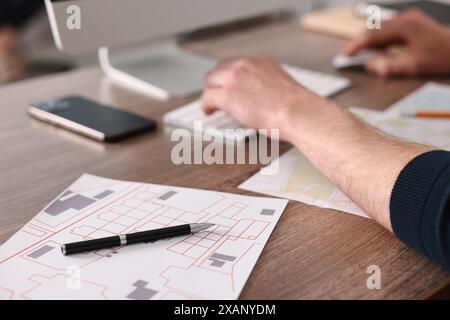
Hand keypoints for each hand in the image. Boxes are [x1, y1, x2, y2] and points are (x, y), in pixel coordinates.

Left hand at [201, 56, 331, 140]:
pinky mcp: (227, 95)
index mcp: (260, 62)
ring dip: (209, 92)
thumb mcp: (281, 85)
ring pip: (210, 81)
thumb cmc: (296, 106)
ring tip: (211, 104)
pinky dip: (206, 106)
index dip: (228, 77)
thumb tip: (258, 97)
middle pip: (219, 70)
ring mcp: (234, 79)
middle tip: (215, 95)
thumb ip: (265, 85)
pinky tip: (208, 112)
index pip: (235, 65)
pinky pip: (208, 98)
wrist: (297, 112)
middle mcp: (245, 65)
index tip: (227, 85)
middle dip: (216, 83)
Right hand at [343, 9, 449, 76]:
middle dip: (359, 41)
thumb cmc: (440, 57)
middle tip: (346, 53)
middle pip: (374, 28)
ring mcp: (408, 18)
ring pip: (380, 27)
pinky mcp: (410, 22)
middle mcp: (405, 18)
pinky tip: (374, 48)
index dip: (357, 44)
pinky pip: (388, 28)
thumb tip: (370, 66)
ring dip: (368, 39)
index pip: (374, 34)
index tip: (345, 53)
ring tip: (357, 52)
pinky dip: (379, 38)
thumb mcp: (413, 67)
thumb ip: (389, 68)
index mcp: (405, 27)